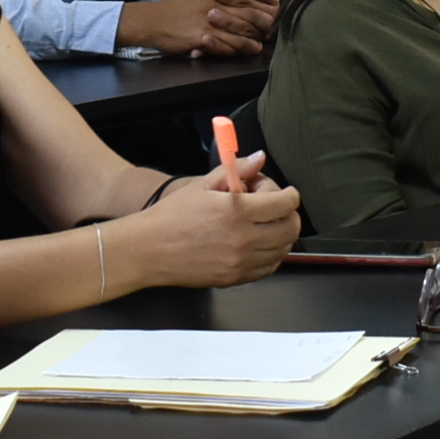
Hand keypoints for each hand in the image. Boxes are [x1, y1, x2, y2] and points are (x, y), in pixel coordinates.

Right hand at [118, 153, 299, 289]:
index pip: (285, 204)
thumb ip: (237, 170)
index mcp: (237, 212)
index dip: (289, 195)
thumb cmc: (171, 216)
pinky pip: (268, 267)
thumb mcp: (203, 185)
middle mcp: (243, 240)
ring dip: (280, 235)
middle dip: (288, 214)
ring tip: (262, 225)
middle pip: (290, 228)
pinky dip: (270, 254)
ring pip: (283, 249)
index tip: (285, 193)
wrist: (149, 249)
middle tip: (274, 208)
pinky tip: (256, 243)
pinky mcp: (235, 278)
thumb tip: (258, 159)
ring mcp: (240, 262)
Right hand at [120, 0, 278, 57]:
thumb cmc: (177, 6)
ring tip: (262, 42)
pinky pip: (225, 45)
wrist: (153, 20)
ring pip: (239, 30)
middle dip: (263, 20)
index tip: (274, 5)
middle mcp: (214, 4)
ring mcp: (209, 22)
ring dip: (254, 37)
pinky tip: (247, 50)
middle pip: (247, 12)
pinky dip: (238, 48)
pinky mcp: (202, 38)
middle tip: (274, 28)